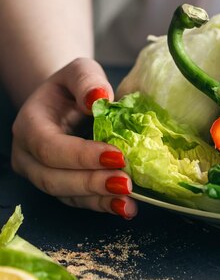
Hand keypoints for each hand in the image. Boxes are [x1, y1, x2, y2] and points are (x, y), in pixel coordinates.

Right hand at [11, 58, 136, 218]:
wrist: (68, 102)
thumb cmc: (75, 87)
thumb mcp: (80, 72)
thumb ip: (87, 81)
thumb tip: (99, 97)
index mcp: (30, 125)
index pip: (50, 147)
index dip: (81, 155)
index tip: (117, 156)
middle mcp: (29, 155)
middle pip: (53, 178)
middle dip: (91, 182)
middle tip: (126, 182)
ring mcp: (42, 175)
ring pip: (66, 195)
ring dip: (99, 199)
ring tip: (129, 201)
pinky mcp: (61, 188)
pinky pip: (79, 202)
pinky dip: (103, 205)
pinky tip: (127, 207)